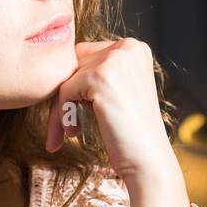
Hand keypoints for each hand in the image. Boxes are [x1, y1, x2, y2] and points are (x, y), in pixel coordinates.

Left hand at [46, 38, 190, 206]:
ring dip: (61, 108)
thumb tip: (59, 65)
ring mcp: (115, 60)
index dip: (76, 85)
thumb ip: (97, 73)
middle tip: (67, 126)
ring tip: (71, 131)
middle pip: (74, 64)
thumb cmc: (130, 133)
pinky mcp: (100, 77)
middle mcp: (127, 47)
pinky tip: (74, 132)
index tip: (74, 113)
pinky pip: (64, 91)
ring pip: (66, 78)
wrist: (147, 159)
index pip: (86, 55)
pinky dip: (62, 114)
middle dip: (65, 96)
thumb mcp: (118, 92)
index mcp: (133, 48)